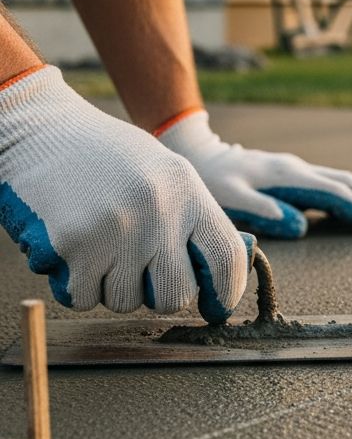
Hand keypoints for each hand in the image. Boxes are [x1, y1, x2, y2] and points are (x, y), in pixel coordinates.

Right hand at [0, 67, 250, 322]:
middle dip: (158, 295)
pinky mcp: (73, 246)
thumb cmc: (106, 158)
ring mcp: (116, 231)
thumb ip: (193, 219)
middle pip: (176, 296)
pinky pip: (84, 298)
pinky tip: (72, 253)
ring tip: (100, 247)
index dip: (226, 292)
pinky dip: (76, 287)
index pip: (227, 258)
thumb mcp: (165, 173)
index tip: (215, 307)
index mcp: (188, 191)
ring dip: (112, 287)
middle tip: (140, 273)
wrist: (38, 130)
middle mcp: (158, 212)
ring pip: (126, 302)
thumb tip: (222, 275)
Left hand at [157, 110, 351, 239]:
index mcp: (288, 176)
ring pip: (340, 181)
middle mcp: (297, 169)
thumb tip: (302, 226)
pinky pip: (328, 184)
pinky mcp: (290, 174)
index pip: (334, 195)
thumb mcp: (229, 199)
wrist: (196, 155)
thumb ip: (264, 211)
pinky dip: (348, 196)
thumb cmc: (210, 182)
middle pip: (346, 183)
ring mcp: (295, 170)